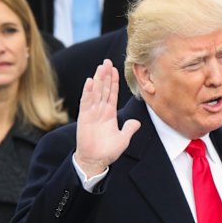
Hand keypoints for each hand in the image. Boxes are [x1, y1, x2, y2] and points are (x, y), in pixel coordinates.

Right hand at [74, 59, 140, 176]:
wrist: (95, 161)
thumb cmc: (108, 151)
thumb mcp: (123, 139)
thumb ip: (129, 129)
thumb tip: (137, 122)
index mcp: (109, 114)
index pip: (112, 94)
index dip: (113, 82)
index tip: (114, 70)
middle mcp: (100, 110)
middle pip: (103, 89)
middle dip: (105, 75)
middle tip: (107, 61)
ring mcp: (92, 113)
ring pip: (96, 92)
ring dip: (98, 79)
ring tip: (101, 66)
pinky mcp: (84, 118)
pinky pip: (86, 102)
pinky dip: (88, 92)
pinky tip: (90, 81)